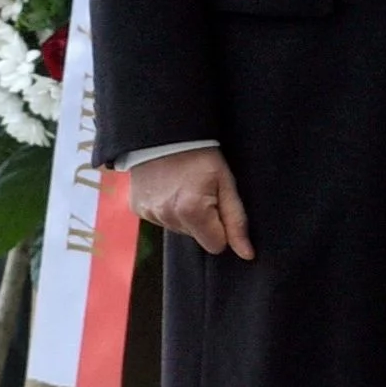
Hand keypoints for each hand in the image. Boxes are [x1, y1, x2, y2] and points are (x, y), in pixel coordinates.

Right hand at [126, 146, 253, 259]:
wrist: (165, 132)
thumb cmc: (202, 155)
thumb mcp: (226, 182)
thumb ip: (236, 221)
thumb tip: (247, 255)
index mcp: (192, 211)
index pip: (216, 246)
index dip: (222, 227)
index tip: (218, 203)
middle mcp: (168, 216)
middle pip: (196, 237)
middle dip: (203, 219)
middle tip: (201, 189)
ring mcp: (150, 213)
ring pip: (179, 229)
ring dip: (184, 213)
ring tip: (184, 185)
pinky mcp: (138, 208)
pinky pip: (161, 219)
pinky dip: (167, 208)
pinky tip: (168, 187)